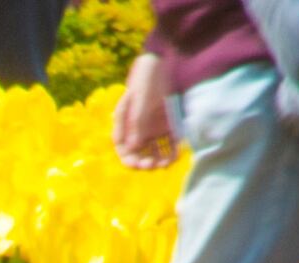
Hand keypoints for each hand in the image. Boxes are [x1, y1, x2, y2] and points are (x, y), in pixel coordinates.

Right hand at [112, 51, 177, 167]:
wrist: (164, 60)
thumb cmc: (147, 77)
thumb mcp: (141, 98)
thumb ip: (137, 122)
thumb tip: (133, 148)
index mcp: (125, 122)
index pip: (123, 147)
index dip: (128, 159)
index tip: (138, 165)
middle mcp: (138, 128)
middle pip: (138, 152)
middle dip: (145, 161)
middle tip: (153, 165)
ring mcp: (153, 127)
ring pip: (154, 150)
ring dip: (159, 159)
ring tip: (166, 163)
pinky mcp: (167, 124)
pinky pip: (169, 142)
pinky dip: (172, 150)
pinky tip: (176, 155)